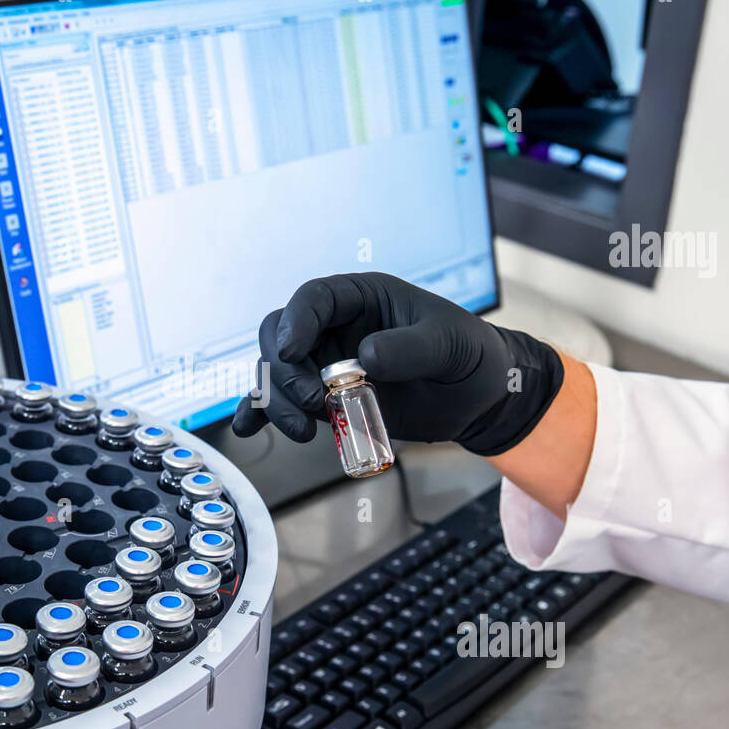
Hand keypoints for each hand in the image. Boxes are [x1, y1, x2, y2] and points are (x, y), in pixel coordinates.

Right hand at [231, 272, 564, 455]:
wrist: (479, 398)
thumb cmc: (470, 356)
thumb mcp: (450, 345)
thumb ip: (410, 348)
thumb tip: (365, 357)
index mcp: (362, 297)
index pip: (313, 299)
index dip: (295, 322)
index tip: (292, 353)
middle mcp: (335, 327)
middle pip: (280, 336)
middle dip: (285, 372)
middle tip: (315, 403)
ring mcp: (326, 362)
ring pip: (277, 373)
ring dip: (278, 402)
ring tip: (305, 431)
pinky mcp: (326, 397)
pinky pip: (283, 401)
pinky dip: (262, 414)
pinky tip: (249, 430)